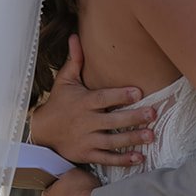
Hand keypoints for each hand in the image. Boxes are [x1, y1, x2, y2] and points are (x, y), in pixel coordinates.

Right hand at [29, 35, 155, 166]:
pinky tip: (139, 158)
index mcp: (83, 102)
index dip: (120, 95)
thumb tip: (75, 36)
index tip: (138, 92)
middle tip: (153, 114)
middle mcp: (85, 122)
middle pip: (112, 120)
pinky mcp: (87, 154)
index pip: (103, 98)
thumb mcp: (65, 81)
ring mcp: (86, 140)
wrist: (42, 133)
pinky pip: (106, 158)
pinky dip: (122, 160)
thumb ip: (75, 60)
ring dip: (132, 139)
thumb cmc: (59, 103)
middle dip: (133, 118)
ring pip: (112, 141)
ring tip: (151, 136)